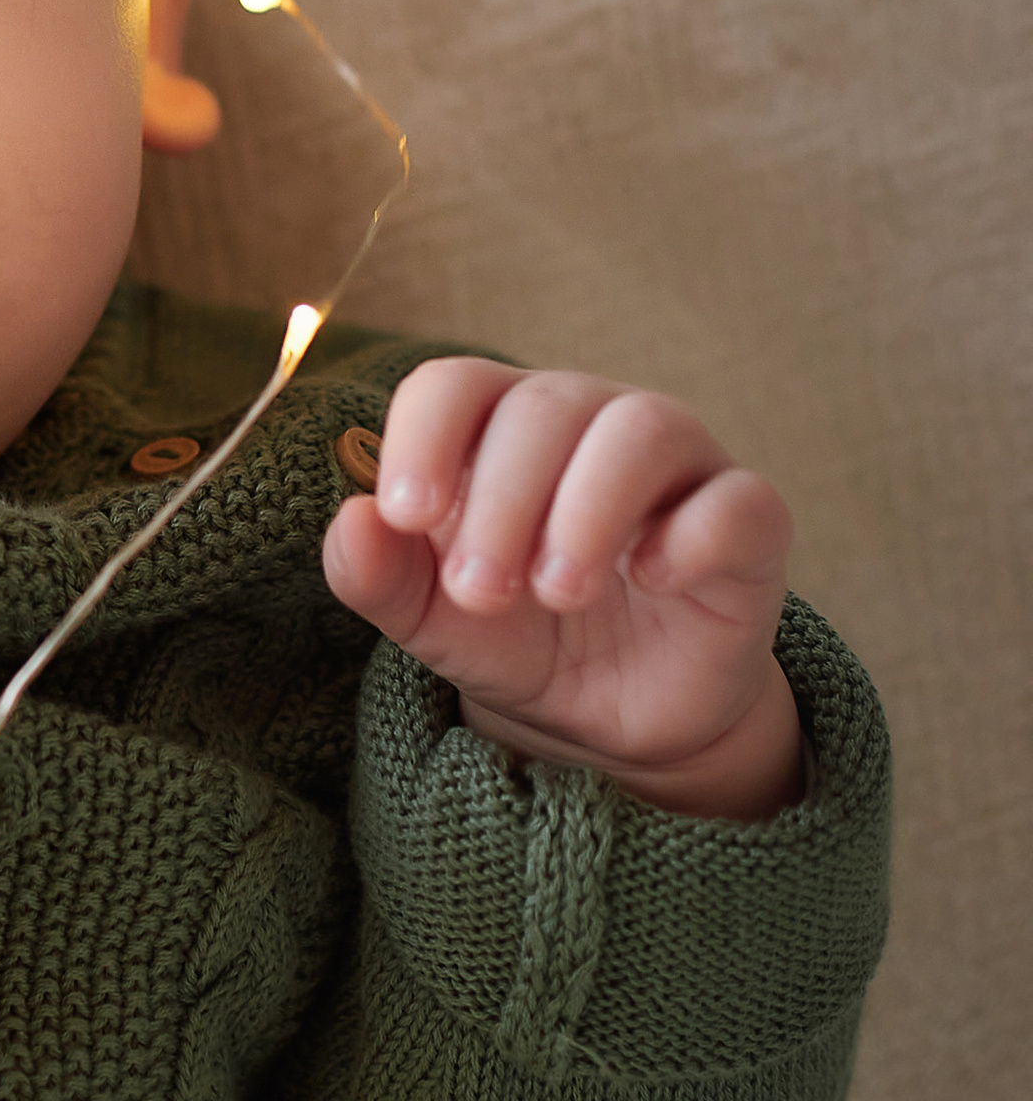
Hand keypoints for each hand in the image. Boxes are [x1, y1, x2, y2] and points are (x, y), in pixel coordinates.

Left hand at [320, 360, 804, 819]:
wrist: (615, 717)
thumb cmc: (518, 636)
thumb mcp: (432, 621)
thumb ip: (378, 574)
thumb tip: (349, 524)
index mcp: (500, 426)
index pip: (454, 383)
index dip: (424, 437)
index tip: (407, 515)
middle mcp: (591, 421)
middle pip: (543, 406)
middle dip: (501, 501)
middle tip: (480, 593)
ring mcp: (679, 465)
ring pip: (642, 429)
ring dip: (587, 509)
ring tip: (557, 591)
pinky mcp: (749, 523)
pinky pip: (739, 500)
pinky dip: (692, 533)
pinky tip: (652, 578)